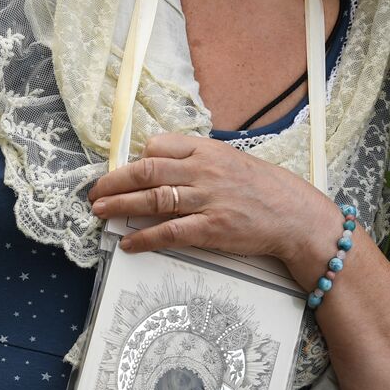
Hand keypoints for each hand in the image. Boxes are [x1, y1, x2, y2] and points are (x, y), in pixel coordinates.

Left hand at [88, 133, 338, 265]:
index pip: (159, 146)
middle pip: (146, 171)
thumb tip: (166, 166)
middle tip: (94, 192)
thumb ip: (201, 162)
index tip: (122, 171)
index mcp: (208, 150)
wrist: (295, 215)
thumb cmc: (266, 189)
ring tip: (100, 211)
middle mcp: (204, 171)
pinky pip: (168, 233)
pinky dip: (144, 239)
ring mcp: (207, 200)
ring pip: (151, 200)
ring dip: (119, 206)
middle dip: (114, 181)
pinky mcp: (211, 229)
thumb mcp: (232, 161)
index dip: (135, 159)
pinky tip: (129, 243)